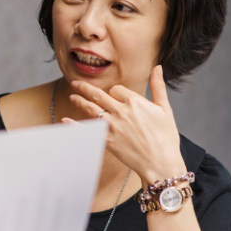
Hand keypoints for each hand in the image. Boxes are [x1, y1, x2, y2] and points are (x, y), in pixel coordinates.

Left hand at [63, 65, 185, 183]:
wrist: (160, 162)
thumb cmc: (165, 137)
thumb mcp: (165, 109)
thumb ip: (158, 87)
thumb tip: (157, 68)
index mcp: (135, 101)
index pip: (117, 89)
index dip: (115, 92)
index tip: (114, 96)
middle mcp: (121, 111)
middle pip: (98, 95)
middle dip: (85, 88)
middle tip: (76, 84)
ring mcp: (112, 126)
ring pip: (91, 109)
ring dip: (79, 101)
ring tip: (72, 96)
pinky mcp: (106, 140)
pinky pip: (87, 130)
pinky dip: (74, 125)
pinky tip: (65, 120)